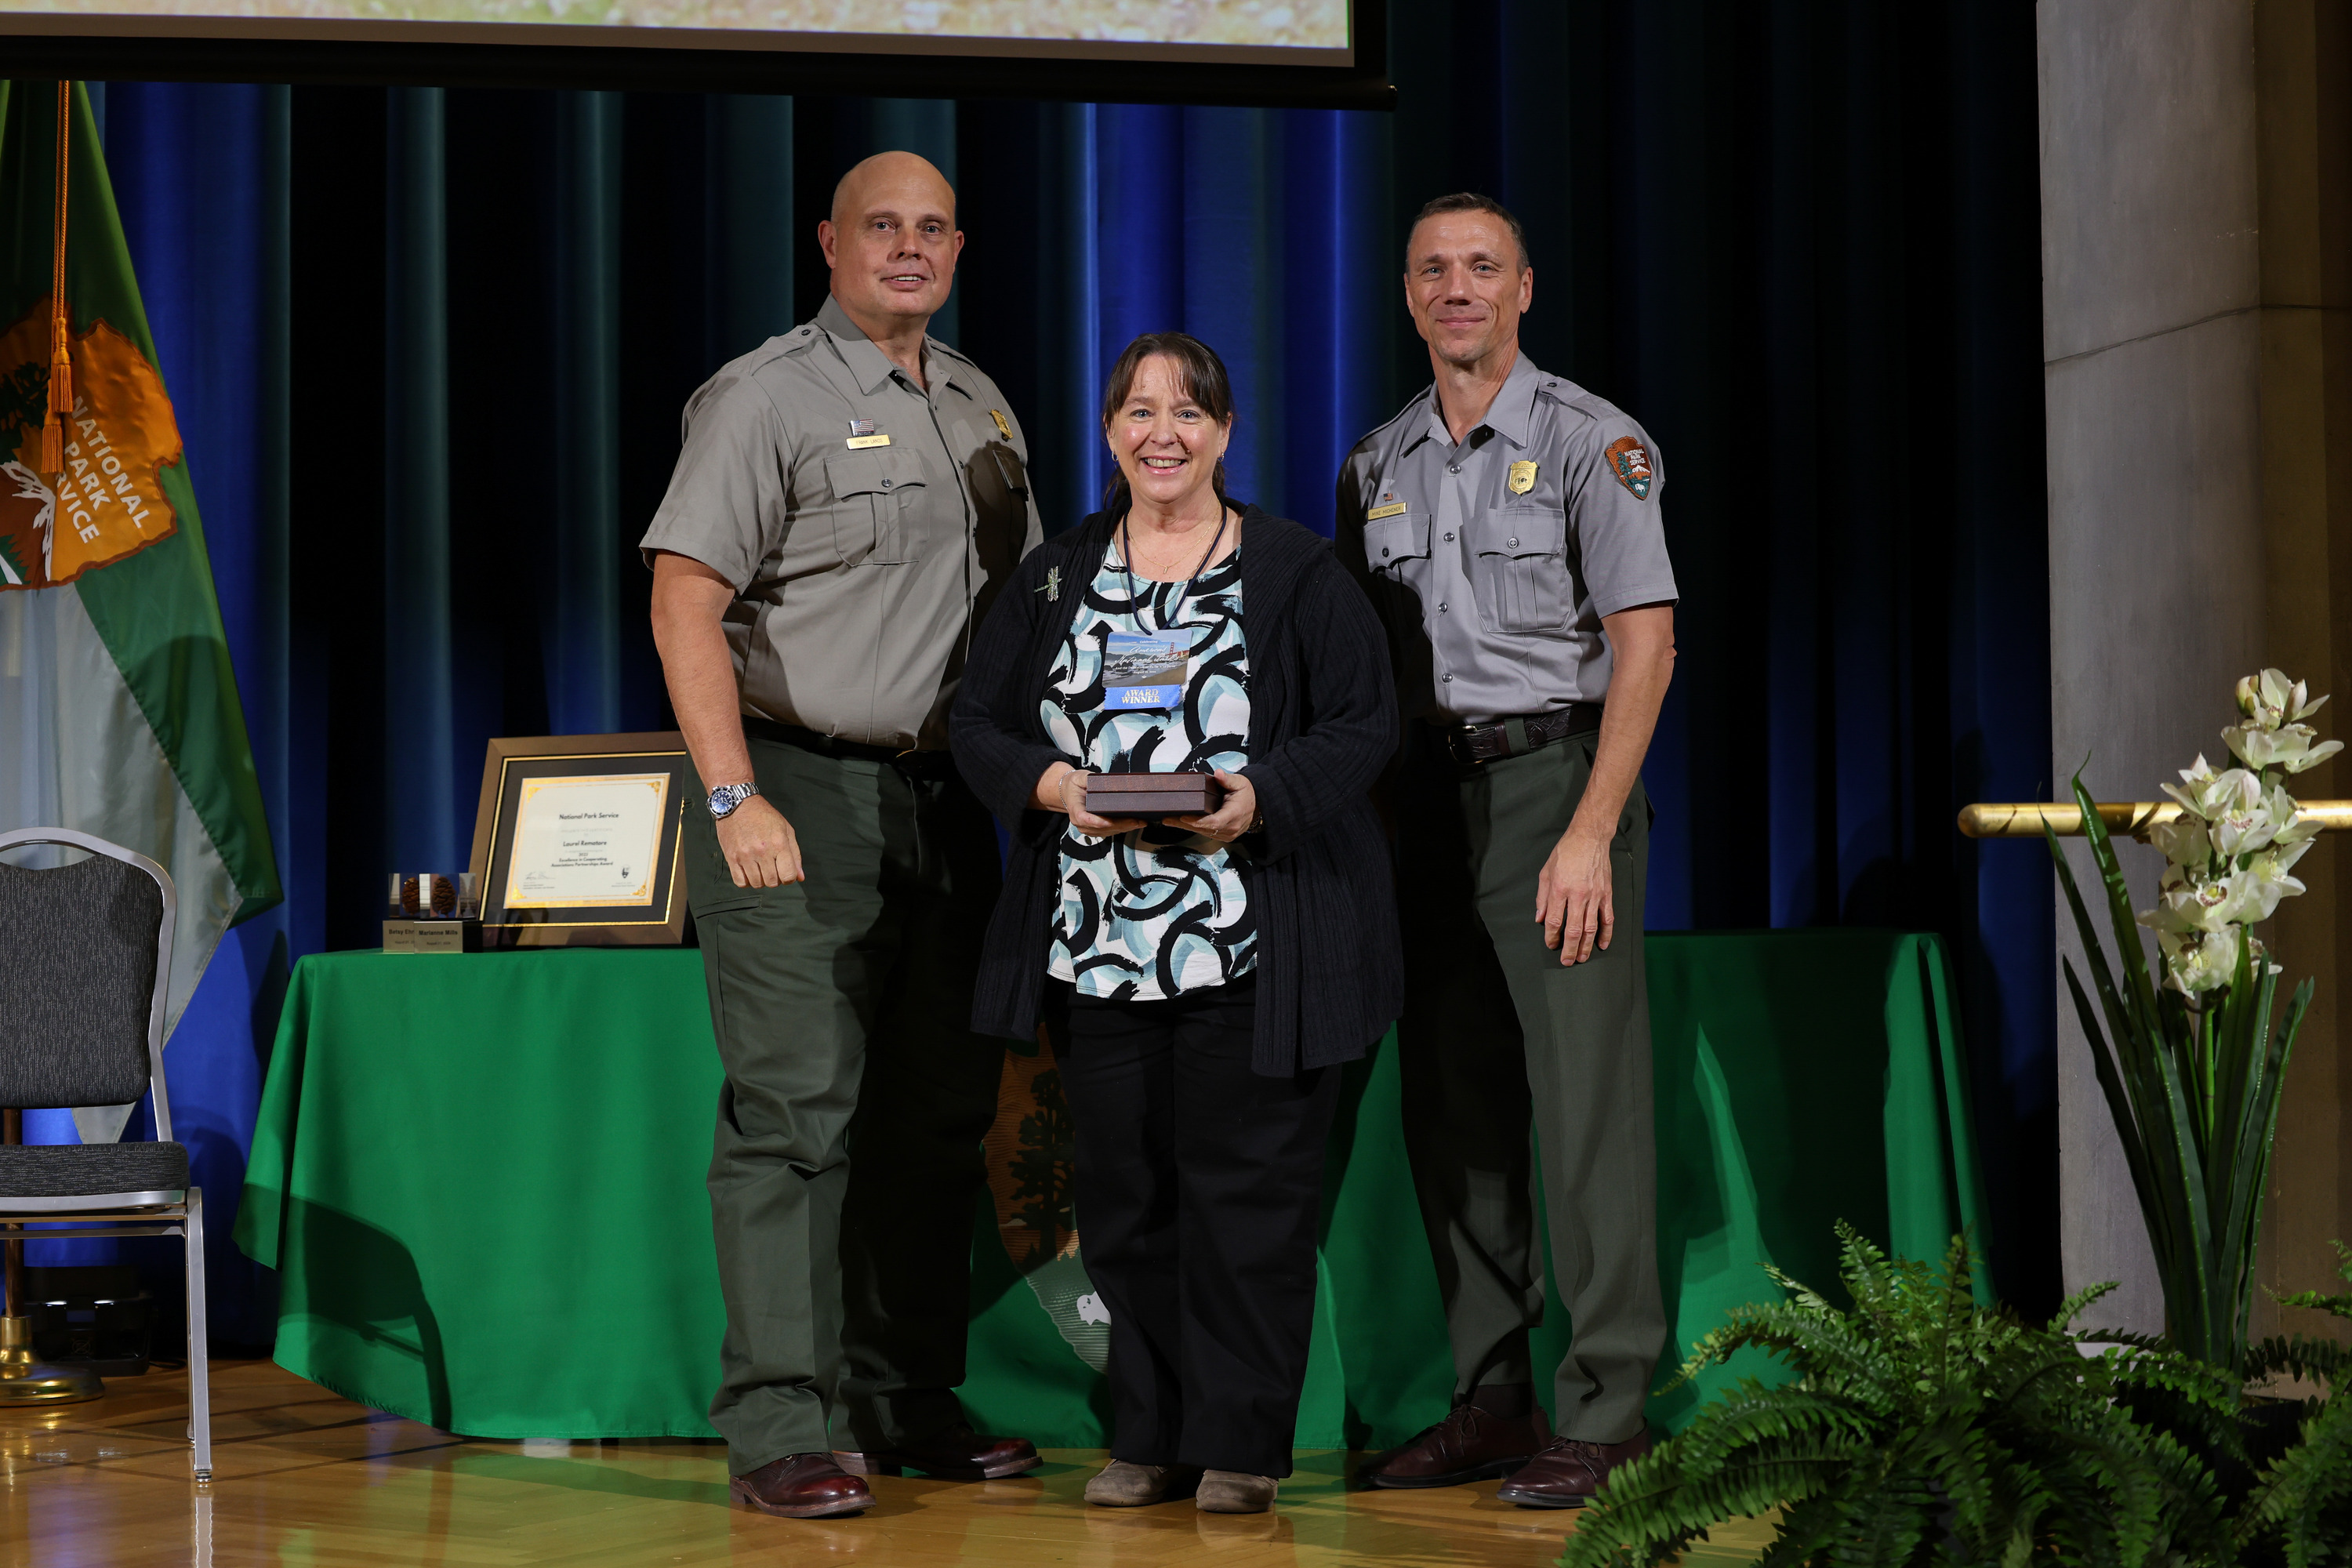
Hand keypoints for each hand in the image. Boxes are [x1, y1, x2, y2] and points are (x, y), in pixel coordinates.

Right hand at [715, 794, 803, 887]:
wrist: (737, 805)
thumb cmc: (763, 815)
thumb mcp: (786, 829)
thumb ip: (795, 855)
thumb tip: (800, 877)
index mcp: (779, 843)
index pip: (789, 876)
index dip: (789, 878)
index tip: (785, 872)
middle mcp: (762, 851)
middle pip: (772, 882)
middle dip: (775, 879)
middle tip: (772, 868)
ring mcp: (745, 855)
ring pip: (757, 884)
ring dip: (761, 880)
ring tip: (760, 868)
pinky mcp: (731, 857)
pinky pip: (740, 882)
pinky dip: (746, 881)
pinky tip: (749, 871)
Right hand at [1036, 762, 1143, 836]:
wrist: (1069, 792)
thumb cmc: (1074, 785)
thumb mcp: (1079, 777)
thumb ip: (1088, 778)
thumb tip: (1101, 779)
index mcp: (1075, 809)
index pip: (1084, 818)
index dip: (1097, 822)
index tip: (1109, 821)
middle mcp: (1080, 822)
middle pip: (1101, 827)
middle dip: (1120, 825)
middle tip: (1136, 821)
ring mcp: (1088, 828)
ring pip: (1108, 831)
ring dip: (1124, 828)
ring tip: (1140, 822)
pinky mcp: (1095, 829)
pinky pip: (1110, 831)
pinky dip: (1122, 828)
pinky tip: (1134, 824)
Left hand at [1169, 769, 1256, 844]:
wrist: (1258, 805)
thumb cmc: (1247, 793)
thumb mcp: (1239, 782)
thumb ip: (1227, 779)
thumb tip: (1218, 773)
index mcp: (1235, 813)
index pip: (1214, 822)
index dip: (1197, 821)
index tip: (1183, 817)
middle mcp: (1231, 827)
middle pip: (1205, 829)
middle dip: (1185, 824)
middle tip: (1168, 818)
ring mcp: (1228, 834)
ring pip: (1204, 833)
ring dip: (1186, 827)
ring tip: (1169, 820)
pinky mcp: (1224, 836)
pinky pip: (1207, 833)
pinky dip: (1194, 828)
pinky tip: (1181, 823)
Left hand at [1536, 828, 1612, 965]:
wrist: (1589, 838)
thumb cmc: (1566, 852)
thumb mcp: (1545, 872)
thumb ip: (1542, 897)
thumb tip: (1540, 918)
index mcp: (1559, 889)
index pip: (1555, 921)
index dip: (1552, 937)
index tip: (1551, 944)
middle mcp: (1577, 895)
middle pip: (1573, 929)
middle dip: (1569, 949)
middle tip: (1566, 961)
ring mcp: (1594, 896)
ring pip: (1591, 928)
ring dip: (1586, 946)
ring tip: (1581, 958)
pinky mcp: (1607, 894)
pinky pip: (1607, 918)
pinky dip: (1606, 933)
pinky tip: (1602, 944)